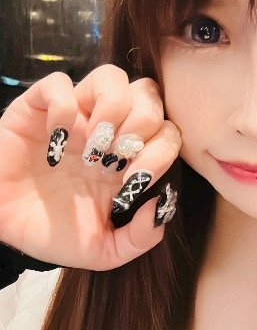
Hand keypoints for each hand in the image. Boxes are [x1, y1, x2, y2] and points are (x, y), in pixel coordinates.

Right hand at [0, 65, 181, 270]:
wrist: (4, 228)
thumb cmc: (53, 233)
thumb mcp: (104, 251)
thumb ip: (140, 238)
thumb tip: (160, 206)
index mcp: (128, 159)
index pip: (167, 131)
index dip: (161, 151)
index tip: (133, 180)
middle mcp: (107, 130)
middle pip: (148, 95)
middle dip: (141, 126)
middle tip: (115, 159)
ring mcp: (75, 115)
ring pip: (112, 77)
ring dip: (111, 110)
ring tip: (92, 145)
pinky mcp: (39, 107)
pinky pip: (60, 83)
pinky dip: (64, 109)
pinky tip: (56, 140)